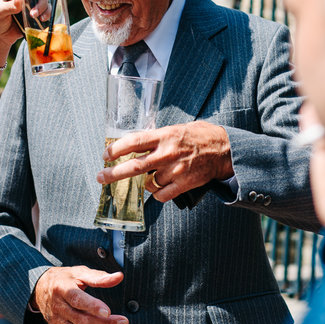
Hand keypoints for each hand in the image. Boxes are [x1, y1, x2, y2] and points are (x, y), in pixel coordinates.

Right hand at [31, 266, 127, 323]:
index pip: (77, 300)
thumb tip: (120, 277)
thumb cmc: (64, 278)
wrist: (40, 289)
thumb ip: (99, 277)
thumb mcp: (79, 272)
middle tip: (125, 322)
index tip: (109, 311)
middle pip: (82, 320)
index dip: (92, 306)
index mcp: (62, 289)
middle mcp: (58, 307)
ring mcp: (57, 321)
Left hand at [96, 121, 233, 202]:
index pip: (133, 142)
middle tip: (101, 177)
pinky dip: (157, 193)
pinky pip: (161, 195)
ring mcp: (175, 171)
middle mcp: (167, 153)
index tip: (105, 155)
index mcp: (164, 136)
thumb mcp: (175, 129)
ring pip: (148, 183)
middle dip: (113, 174)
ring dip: (146, 181)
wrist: (224, 149)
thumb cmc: (198, 136)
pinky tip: (161, 186)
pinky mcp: (184, 184)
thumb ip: (157, 137)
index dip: (116, 149)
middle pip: (134, 167)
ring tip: (155, 174)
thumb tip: (135, 144)